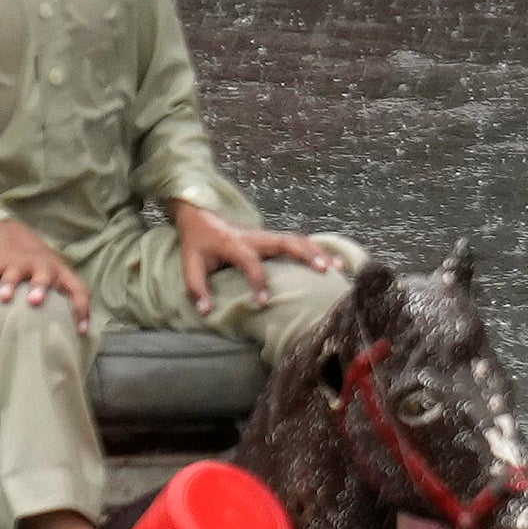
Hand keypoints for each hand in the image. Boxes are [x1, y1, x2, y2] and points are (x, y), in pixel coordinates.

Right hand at [0, 215, 90, 328]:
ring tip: (5, 299)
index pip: (77, 289)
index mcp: (60, 271)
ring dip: (9, 285)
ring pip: (13, 274)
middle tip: (35, 301)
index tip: (80, 331)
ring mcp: (17, 262)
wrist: (10, 232)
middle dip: (40, 286)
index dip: (81, 308)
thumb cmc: (40, 265)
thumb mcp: (59, 275)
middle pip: (44, 274)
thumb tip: (82, 332)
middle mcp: (41, 265)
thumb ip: (68, 296)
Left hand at [170, 201, 345, 308]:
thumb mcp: (190, 264)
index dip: (257, 281)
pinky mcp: (272, 239)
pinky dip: (316, 250)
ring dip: (317, 252)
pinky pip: (298, 242)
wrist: (201, 217)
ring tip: (337, 267)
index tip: (263, 302)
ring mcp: (266, 236)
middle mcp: (255, 237)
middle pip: (285, 242)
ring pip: (297, 240)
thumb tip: (206, 311)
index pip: (250, 262)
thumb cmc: (198, 244)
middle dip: (305, 255)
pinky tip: (333, 261)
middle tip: (323, 270)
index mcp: (234, 244)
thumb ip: (196, 288)